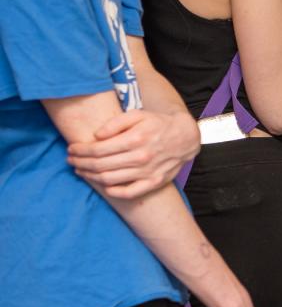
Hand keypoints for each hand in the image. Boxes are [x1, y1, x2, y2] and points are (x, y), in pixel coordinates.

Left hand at [66, 109, 199, 198]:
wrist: (185, 137)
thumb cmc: (158, 124)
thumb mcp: (138, 114)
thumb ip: (116, 122)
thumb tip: (96, 136)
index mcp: (135, 139)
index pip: (98, 149)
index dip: (80, 150)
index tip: (72, 149)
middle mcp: (140, 157)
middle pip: (100, 165)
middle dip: (81, 163)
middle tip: (71, 160)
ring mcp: (147, 172)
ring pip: (110, 179)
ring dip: (90, 176)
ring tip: (81, 170)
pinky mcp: (154, 182)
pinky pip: (129, 192)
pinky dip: (113, 191)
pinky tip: (104, 186)